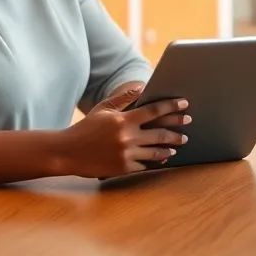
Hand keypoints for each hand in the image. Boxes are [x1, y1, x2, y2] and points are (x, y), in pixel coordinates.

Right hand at [61, 95, 191, 178]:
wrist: (67, 152)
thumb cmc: (86, 128)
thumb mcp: (103, 109)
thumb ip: (123, 98)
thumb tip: (142, 87)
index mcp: (124, 120)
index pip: (154, 111)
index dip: (172, 107)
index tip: (185, 104)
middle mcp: (128, 137)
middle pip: (160, 133)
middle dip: (177, 129)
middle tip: (187, 126)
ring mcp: (126, 154)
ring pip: (156, 152)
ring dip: (170, 148)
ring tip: (179, 145)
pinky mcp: (123, 168)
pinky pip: (145, 165)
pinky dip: (156, 161)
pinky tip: (163, 158)